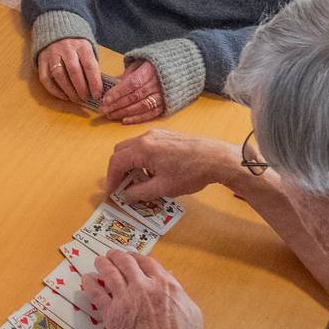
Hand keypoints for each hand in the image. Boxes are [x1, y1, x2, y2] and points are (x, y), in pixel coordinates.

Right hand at [37, 38, 101, 102]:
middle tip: (86, 99)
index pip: (89, 65)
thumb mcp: (87, 49)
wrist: (56, 29)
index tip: (97, 94)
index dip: (94, 82)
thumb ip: (91, 65)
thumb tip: (96, 87)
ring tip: (76, 99)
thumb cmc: (76, 45)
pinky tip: (64, 96)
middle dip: (81, 88)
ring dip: (68, 90)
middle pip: (74, 71)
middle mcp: (66, 48)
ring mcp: (52, 54)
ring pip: (59, 75)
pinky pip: (45, 78)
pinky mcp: (42, 60)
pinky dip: (54, 90)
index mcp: (81, 45)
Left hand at [82, 251, 202, 328]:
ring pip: (109, 273)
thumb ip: (179, 292)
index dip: (137, 256)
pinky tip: (87, 280)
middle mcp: (144, 287)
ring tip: (99, 261)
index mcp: (165, 285)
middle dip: (117, 256)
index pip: (147, 261)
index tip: (132, 256)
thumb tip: (170, 278)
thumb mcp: (191, 312)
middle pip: (126, 262)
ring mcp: (126, 299)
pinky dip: (90, 284)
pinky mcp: (112, 314)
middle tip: (112, 255)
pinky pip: (96, 293)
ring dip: (103, 264)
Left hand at [100, 59, 165, 123]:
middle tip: (103, 110)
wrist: (181, 67)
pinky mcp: (166, 105)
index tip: (105, 99)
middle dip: (117, 104)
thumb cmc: (156, 64)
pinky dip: (137, 118)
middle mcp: (158, 84)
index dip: (118, 92)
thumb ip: (128, 73)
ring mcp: (163, 95)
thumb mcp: (141, 61)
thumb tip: (113, 84)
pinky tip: (125, 121)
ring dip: (124, 113)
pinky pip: (151, 114)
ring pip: (141, 107)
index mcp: (150, 70)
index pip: (132, 83)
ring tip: (111, 115)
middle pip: (135, 96)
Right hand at [106, 129, 239, 198]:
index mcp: (143, 149)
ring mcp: (157, 133)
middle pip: (120, 151)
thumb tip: (125, 195)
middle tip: (123, 186)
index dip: (111, 178)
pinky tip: (153, 171)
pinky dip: (141, 158)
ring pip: (132, 147)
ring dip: (130, 163)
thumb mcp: (163, 188)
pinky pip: (145, 144)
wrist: (217, 158)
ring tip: (140, 181)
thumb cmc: (190, 173)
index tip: (112, 192)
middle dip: (118, 169)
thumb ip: (139, 192)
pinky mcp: (166, 134)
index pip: (116, 162)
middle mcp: (146, 137)